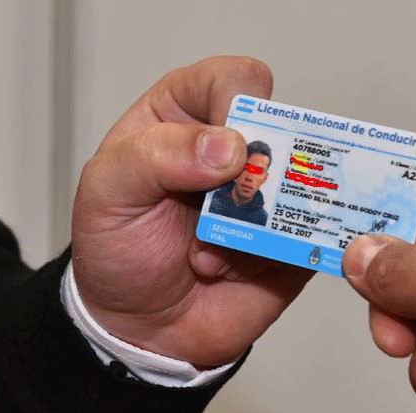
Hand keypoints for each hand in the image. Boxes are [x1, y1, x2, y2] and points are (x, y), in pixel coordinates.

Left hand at [71, 56, 312, 366]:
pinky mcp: (292, 240)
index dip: (236, 104)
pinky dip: (266, 257)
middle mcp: (235, 152)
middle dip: (254, 174)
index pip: (235, 81)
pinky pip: (308, 236)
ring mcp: (269, 197)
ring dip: (253, 224)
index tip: (221, 148)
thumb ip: (156, 154)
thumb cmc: (118, 249)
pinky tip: (223, 271)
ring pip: (301, 186)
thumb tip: (230, 144)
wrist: (140, 327)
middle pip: (284, 130)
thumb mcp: (107, 191)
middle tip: (219, 205)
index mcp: (188, 117)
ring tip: (206, 252)